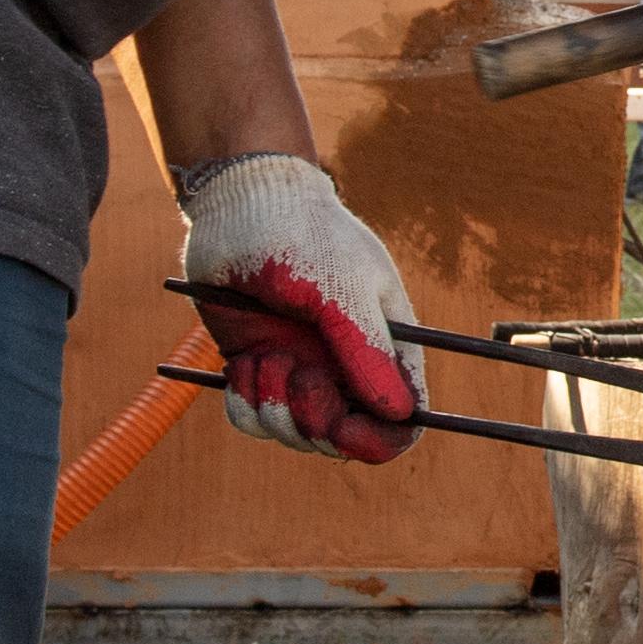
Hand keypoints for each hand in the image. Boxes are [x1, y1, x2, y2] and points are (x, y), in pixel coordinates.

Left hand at [177, 153, 420, 460]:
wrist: (242, 203)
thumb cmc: (305, 236)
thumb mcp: (342, 289)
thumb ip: (367, 349)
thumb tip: (400, 412)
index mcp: (383, 348)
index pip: (400, 420)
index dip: (378, 440)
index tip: (346, 431)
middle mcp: (342, 368)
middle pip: (340, 439)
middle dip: (315, 422)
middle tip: (297, 379)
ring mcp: (297, 369)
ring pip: (291, 432)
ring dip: (274, 406)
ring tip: (265, 358)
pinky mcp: (254, 368)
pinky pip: (250, 419)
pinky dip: (244, 398)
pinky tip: (244, 360)